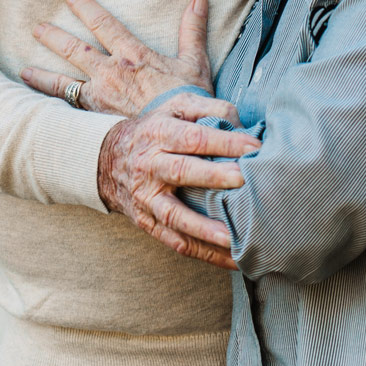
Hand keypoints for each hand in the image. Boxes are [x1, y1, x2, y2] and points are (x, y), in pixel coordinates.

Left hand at [23, 0, 213, 115]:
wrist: (180, 138)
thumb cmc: (188, 102)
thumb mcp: (194, 62)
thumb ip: (192, 30)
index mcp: (132, 56)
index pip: (103, 25)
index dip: (86, 9)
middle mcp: (109, 74)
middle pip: (74, 49)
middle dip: (53, 37)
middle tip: (37, 28)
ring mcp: (98, 99)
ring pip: (61, 83)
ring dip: (40, 74)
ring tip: (23, 70)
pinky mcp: (94, 122)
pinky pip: (65, 113)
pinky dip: (48, 109)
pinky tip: (34, 110)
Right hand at [98, 102, 260, 268]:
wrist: (110, 159)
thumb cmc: (157, 130)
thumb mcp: (177, 107)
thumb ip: (210, 109)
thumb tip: (242, 125)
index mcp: (159, 134)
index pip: (193, 138)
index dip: (224, 142)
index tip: (254, 148)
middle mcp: (150, 165)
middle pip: (181, 171)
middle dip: (213, 177)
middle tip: (244, 181)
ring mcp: (147, 198)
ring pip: (174, 215)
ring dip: (204, 228)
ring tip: (233, 237)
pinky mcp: (147, 223)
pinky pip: (175, 241)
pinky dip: (202, 252)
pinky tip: (229, 258)